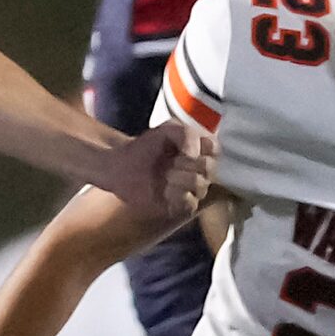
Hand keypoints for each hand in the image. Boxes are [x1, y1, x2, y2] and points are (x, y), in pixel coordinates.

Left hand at [97, 120, 214, 220]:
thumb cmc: (143, 147)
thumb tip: (195, 155)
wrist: (120, 167)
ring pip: (201, 185)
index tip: (184, 148)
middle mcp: (198, 171)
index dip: (203, 147)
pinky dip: (179, 195)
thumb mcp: (166, 130)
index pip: (215, 148)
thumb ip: (187, 134)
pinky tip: (166, 189)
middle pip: (210, 167)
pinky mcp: (179, 205)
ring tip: (165, 175)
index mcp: (198, 151)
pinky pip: (191, 203)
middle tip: (170, 162)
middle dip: (188, 163)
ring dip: (181, 177)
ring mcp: (190, 189)